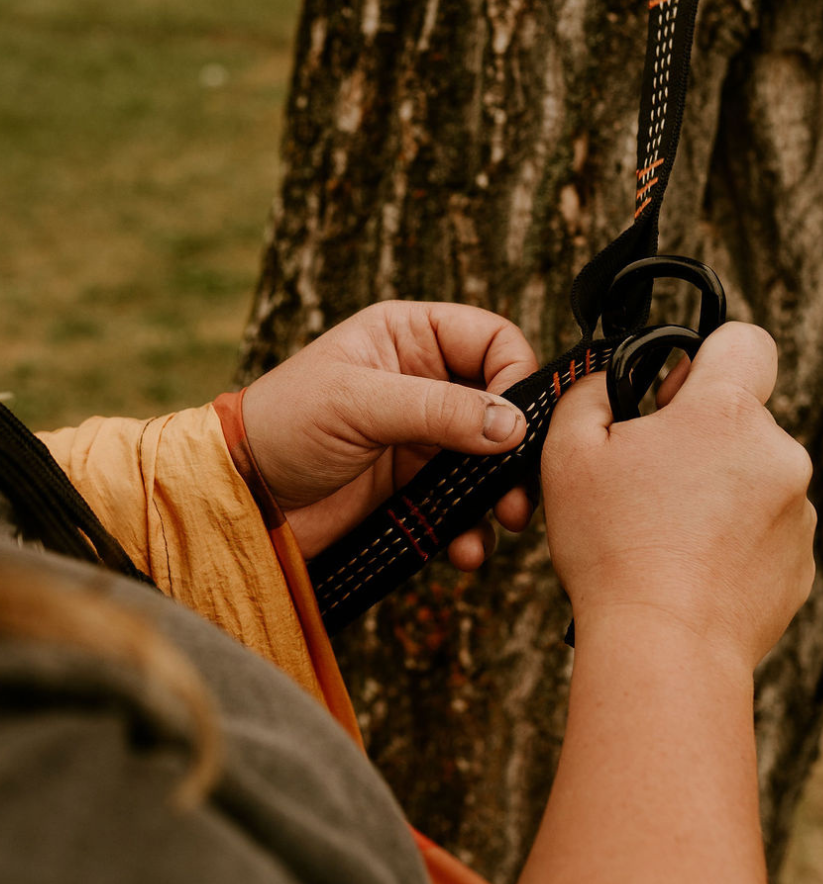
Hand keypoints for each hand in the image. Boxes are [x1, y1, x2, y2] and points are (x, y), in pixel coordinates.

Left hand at [241, 301, 539, 564]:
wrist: (239, 499)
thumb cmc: (283, 425)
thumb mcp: (359, 405)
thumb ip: (438, 410)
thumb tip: (513, 425)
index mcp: (410, 335)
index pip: (493, 340)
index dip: (515, 376)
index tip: (516, 423)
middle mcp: (425, 380)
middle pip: (503, 401)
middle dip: (518, 445)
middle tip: (522, 486)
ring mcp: (423, 436)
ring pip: (491, 458)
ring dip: (503, 492)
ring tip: (506, 521)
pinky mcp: (415, 487)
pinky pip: (465, 504)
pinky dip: (473, 527)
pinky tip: (464, 549)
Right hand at [541, 323, 815, 672]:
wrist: (665, 650)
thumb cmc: (612, 548)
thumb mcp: (568, 451)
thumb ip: (590, 393)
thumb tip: (611, 382)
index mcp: (726, 412)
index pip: (747, 341)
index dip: (710, 355)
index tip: (676, 395)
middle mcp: (778, 453)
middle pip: (742, 418)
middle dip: (701, 437)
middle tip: (651, 480)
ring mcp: (799, 512)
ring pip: (755, 476)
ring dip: (720, 491)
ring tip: (668, 536)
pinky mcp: (802, 565)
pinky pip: (768, 530)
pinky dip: (736, 540)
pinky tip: (692, 569)